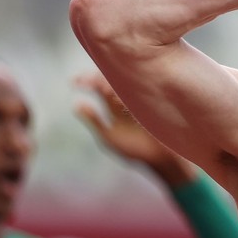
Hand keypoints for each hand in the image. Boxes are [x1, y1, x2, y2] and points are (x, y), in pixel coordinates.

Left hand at [73, 71, 196, 184]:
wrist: (162, 159)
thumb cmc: (136, 150)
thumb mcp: (109, 138)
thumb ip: (94, 121)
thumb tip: (76, 104)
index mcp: (114, 105)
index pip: (98, 85)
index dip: (86, 80)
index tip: (74, 82)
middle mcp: (126, 98)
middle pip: (111, 78)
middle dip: (98, 78)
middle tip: (88, 82)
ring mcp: (141, 99)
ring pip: (124, 82)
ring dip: (113, 84)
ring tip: (102, 90)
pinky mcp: (154, 103)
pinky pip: (139, 92)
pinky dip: (127, 94)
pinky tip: (118, 98)